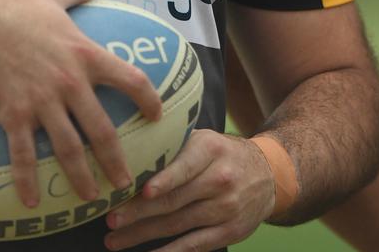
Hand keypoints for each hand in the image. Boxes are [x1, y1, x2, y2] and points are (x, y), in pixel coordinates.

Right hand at [0, 0, 161, 208]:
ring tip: (91, 198)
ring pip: (69, 149)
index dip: (148, 100)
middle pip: (102, 129)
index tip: (156, 115)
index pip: (130, 79)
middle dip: (116, 160)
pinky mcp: (13, 114)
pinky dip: (27, 181)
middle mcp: (69, 82)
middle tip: (126, 182)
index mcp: (84, 53)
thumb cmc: (14, 5)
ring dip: (82, 178)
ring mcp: (41, 101)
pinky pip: (23, 155)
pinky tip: (31, 202)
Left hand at [104, 129, 274, 250]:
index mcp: (210, 149)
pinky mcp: (229, 232)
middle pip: (174, 199)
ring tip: (115, 239)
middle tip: (111, 218)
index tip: (142, 190)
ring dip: (143, 234)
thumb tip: (129, 148)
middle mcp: (220, 179)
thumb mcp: (203, 138)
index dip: (164, 180)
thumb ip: (173, 144)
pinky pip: (194, 246)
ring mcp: (226, 208)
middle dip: (138, 212)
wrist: (267, 174)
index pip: (185, 166)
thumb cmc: (221, 153)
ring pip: (178, 225)